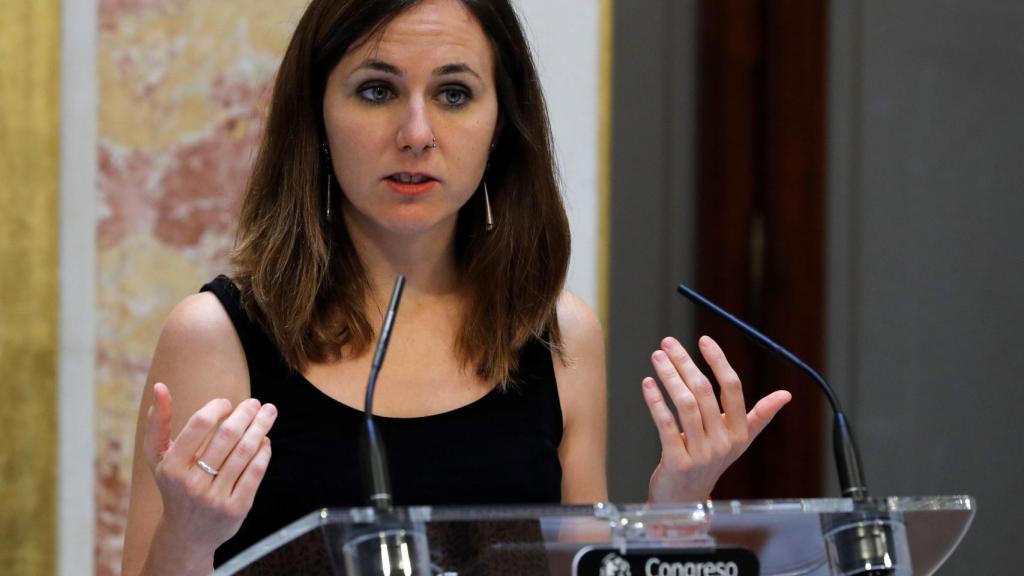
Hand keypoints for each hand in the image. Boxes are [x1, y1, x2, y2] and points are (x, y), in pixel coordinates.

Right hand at [143, 382, 275, 570]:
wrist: (186, 535)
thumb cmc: (174, 486)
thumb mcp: (159, 459)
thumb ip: (158, 423)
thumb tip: (160, 387)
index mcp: (172, 467)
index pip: (199, 425)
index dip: (217, 408)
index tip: (227, 403)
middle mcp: (192, 483)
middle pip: (227, 436)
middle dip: (246, 414)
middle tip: (256, 403)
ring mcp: (215, 498)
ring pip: (245, 452)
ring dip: (260, 427)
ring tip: (268, 413)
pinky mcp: (236, 508)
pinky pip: (255, 472)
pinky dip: (264, 452)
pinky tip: (265, 440)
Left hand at [641, 336, 790, 502]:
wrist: (686, 500)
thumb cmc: (711, 462)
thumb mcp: (739, 441)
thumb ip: (760, 416)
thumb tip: (786, 395)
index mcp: (739, 432)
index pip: (733, 388)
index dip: (718, 361)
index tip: (703, 340)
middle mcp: (723, 442)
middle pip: (704, 392)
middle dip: (685, 363)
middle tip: (668, 342)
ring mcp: (701, 454)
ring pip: (685, 405)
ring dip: (669, 376)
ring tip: (657, 357)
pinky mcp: (677, 462)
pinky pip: (665, 424)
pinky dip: (655, 401)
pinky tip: (647, 383)